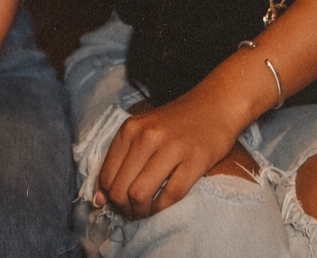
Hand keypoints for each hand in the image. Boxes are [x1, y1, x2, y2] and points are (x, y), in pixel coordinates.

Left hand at [97, 92, 246, 218]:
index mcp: (131, 128)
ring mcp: (172, 147)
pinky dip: (162, 209)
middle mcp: (148, 136)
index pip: (107, 176)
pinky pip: (170, 196)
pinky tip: (163, 206)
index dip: (109, 197)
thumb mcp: (144, 130)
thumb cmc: (178, 122)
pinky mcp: (195, 159)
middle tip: (133, 211)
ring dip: (140, 212)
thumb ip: (121, 160)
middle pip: (120, 189)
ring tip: (146, 211)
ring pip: (140, 195)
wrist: (217, 104)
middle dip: (124, 209)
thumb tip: (99, 201)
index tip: (120, 202)